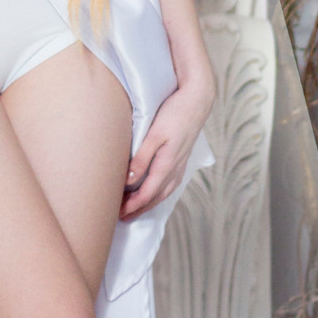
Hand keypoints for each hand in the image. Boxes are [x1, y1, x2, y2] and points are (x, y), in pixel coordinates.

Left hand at [120, 74, 214, 221]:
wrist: (198, 100)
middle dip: (139, 209)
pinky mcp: (182, 158)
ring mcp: (181, 164)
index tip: (119, 213)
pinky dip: (159, 193)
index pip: (147, 194)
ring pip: (164, 192)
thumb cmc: (175, 114)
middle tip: (123, 217)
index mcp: (167, 165)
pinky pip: (170, 184)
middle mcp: (175, 169)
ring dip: (149, 202)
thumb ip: (142, 157)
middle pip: (155, 197)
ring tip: (136, 209)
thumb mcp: (155, 134)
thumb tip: (129, 180)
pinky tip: (155, 192)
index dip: (133, 206)